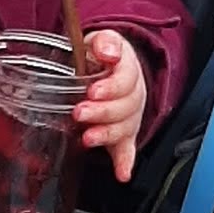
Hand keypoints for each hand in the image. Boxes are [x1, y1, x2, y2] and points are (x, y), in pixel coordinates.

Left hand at [73, 28, 147, 177]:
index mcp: (128, 70)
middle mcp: (133, 95)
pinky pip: (128, 149)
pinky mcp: (124, 132)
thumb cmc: (100, 55)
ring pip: (125, 128)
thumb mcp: (101, 39)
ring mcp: (129, 116)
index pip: (126, 79)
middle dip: (102, 112)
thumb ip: (104, 41)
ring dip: (107, 135)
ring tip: (88, 138)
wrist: (109, 67)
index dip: (110, 87)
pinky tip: (122, 173)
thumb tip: (108, 51)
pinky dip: (125, 162)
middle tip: (80, 113)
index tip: (92, 91)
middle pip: (126, 106)